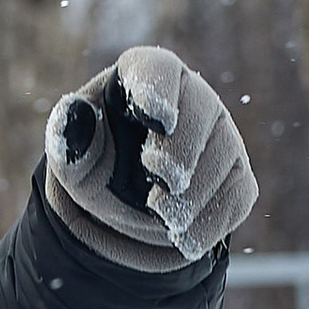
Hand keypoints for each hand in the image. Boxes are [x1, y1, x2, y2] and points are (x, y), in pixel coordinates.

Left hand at [43, 45, 255, 270]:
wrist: (118, 203)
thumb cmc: (94, 163)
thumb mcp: (72, 155)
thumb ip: (70, 138)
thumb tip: (74, 119)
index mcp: (143, 77)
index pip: (156, 69)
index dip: (158, 89)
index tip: (155, 117)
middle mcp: (191, 97)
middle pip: (202, 112)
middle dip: (181, 154)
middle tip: (159, 190)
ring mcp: (220, 134)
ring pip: (225, 156)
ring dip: (195, 195)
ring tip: (163, 220)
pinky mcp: (235, 175)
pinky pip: (238, 195)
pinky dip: (212, 222)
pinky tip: (184, 239)